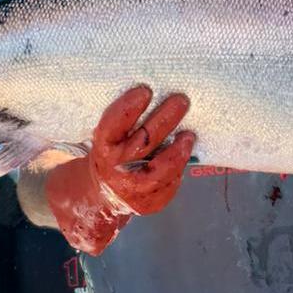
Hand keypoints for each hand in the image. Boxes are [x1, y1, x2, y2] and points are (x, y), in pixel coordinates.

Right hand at [45, 85, 194, 254]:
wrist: (105, 194)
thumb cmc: (115, 154)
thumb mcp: (111, 138)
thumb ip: (127, 123)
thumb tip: (157, 94)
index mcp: (103, 146)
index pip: (113, 125)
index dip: (129, 108)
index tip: (145, 91)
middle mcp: (116, 168)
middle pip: (144, 142)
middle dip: (164, 119)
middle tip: (181, 100)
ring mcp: (134, 188)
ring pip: (161, 168)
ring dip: (178, 149)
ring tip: (189, 135)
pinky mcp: (152, 201)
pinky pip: (170, 183)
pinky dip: (179, 166)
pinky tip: (185, 152)